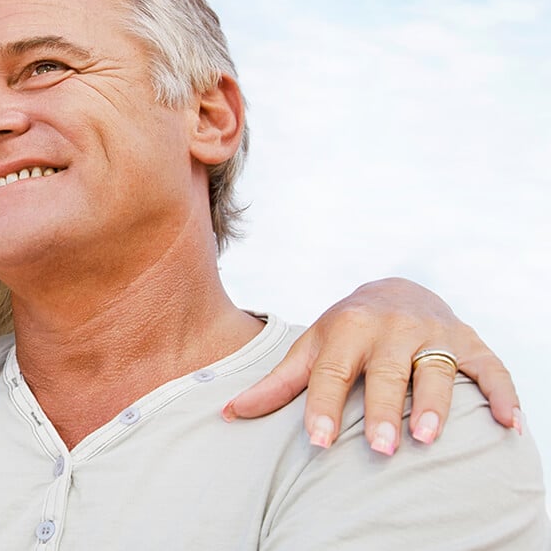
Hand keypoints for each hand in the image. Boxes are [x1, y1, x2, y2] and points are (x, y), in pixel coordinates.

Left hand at [221, 277, 519, 453]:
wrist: (397, 291)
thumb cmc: (344, 333)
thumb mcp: (311, 348)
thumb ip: (277, 383)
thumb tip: (229, 413)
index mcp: (347, 328)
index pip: (333, 372)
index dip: (324, 407)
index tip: (318, 442)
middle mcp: (391, 329)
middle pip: (386, 373)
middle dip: (383, 409)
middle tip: (380, 446)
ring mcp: (434, 335)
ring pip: (436, 371)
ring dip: (435, 404)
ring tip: (427, 437)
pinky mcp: (470, 345)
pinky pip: (490, 370)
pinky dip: (501, 395)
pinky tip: (509, 425)